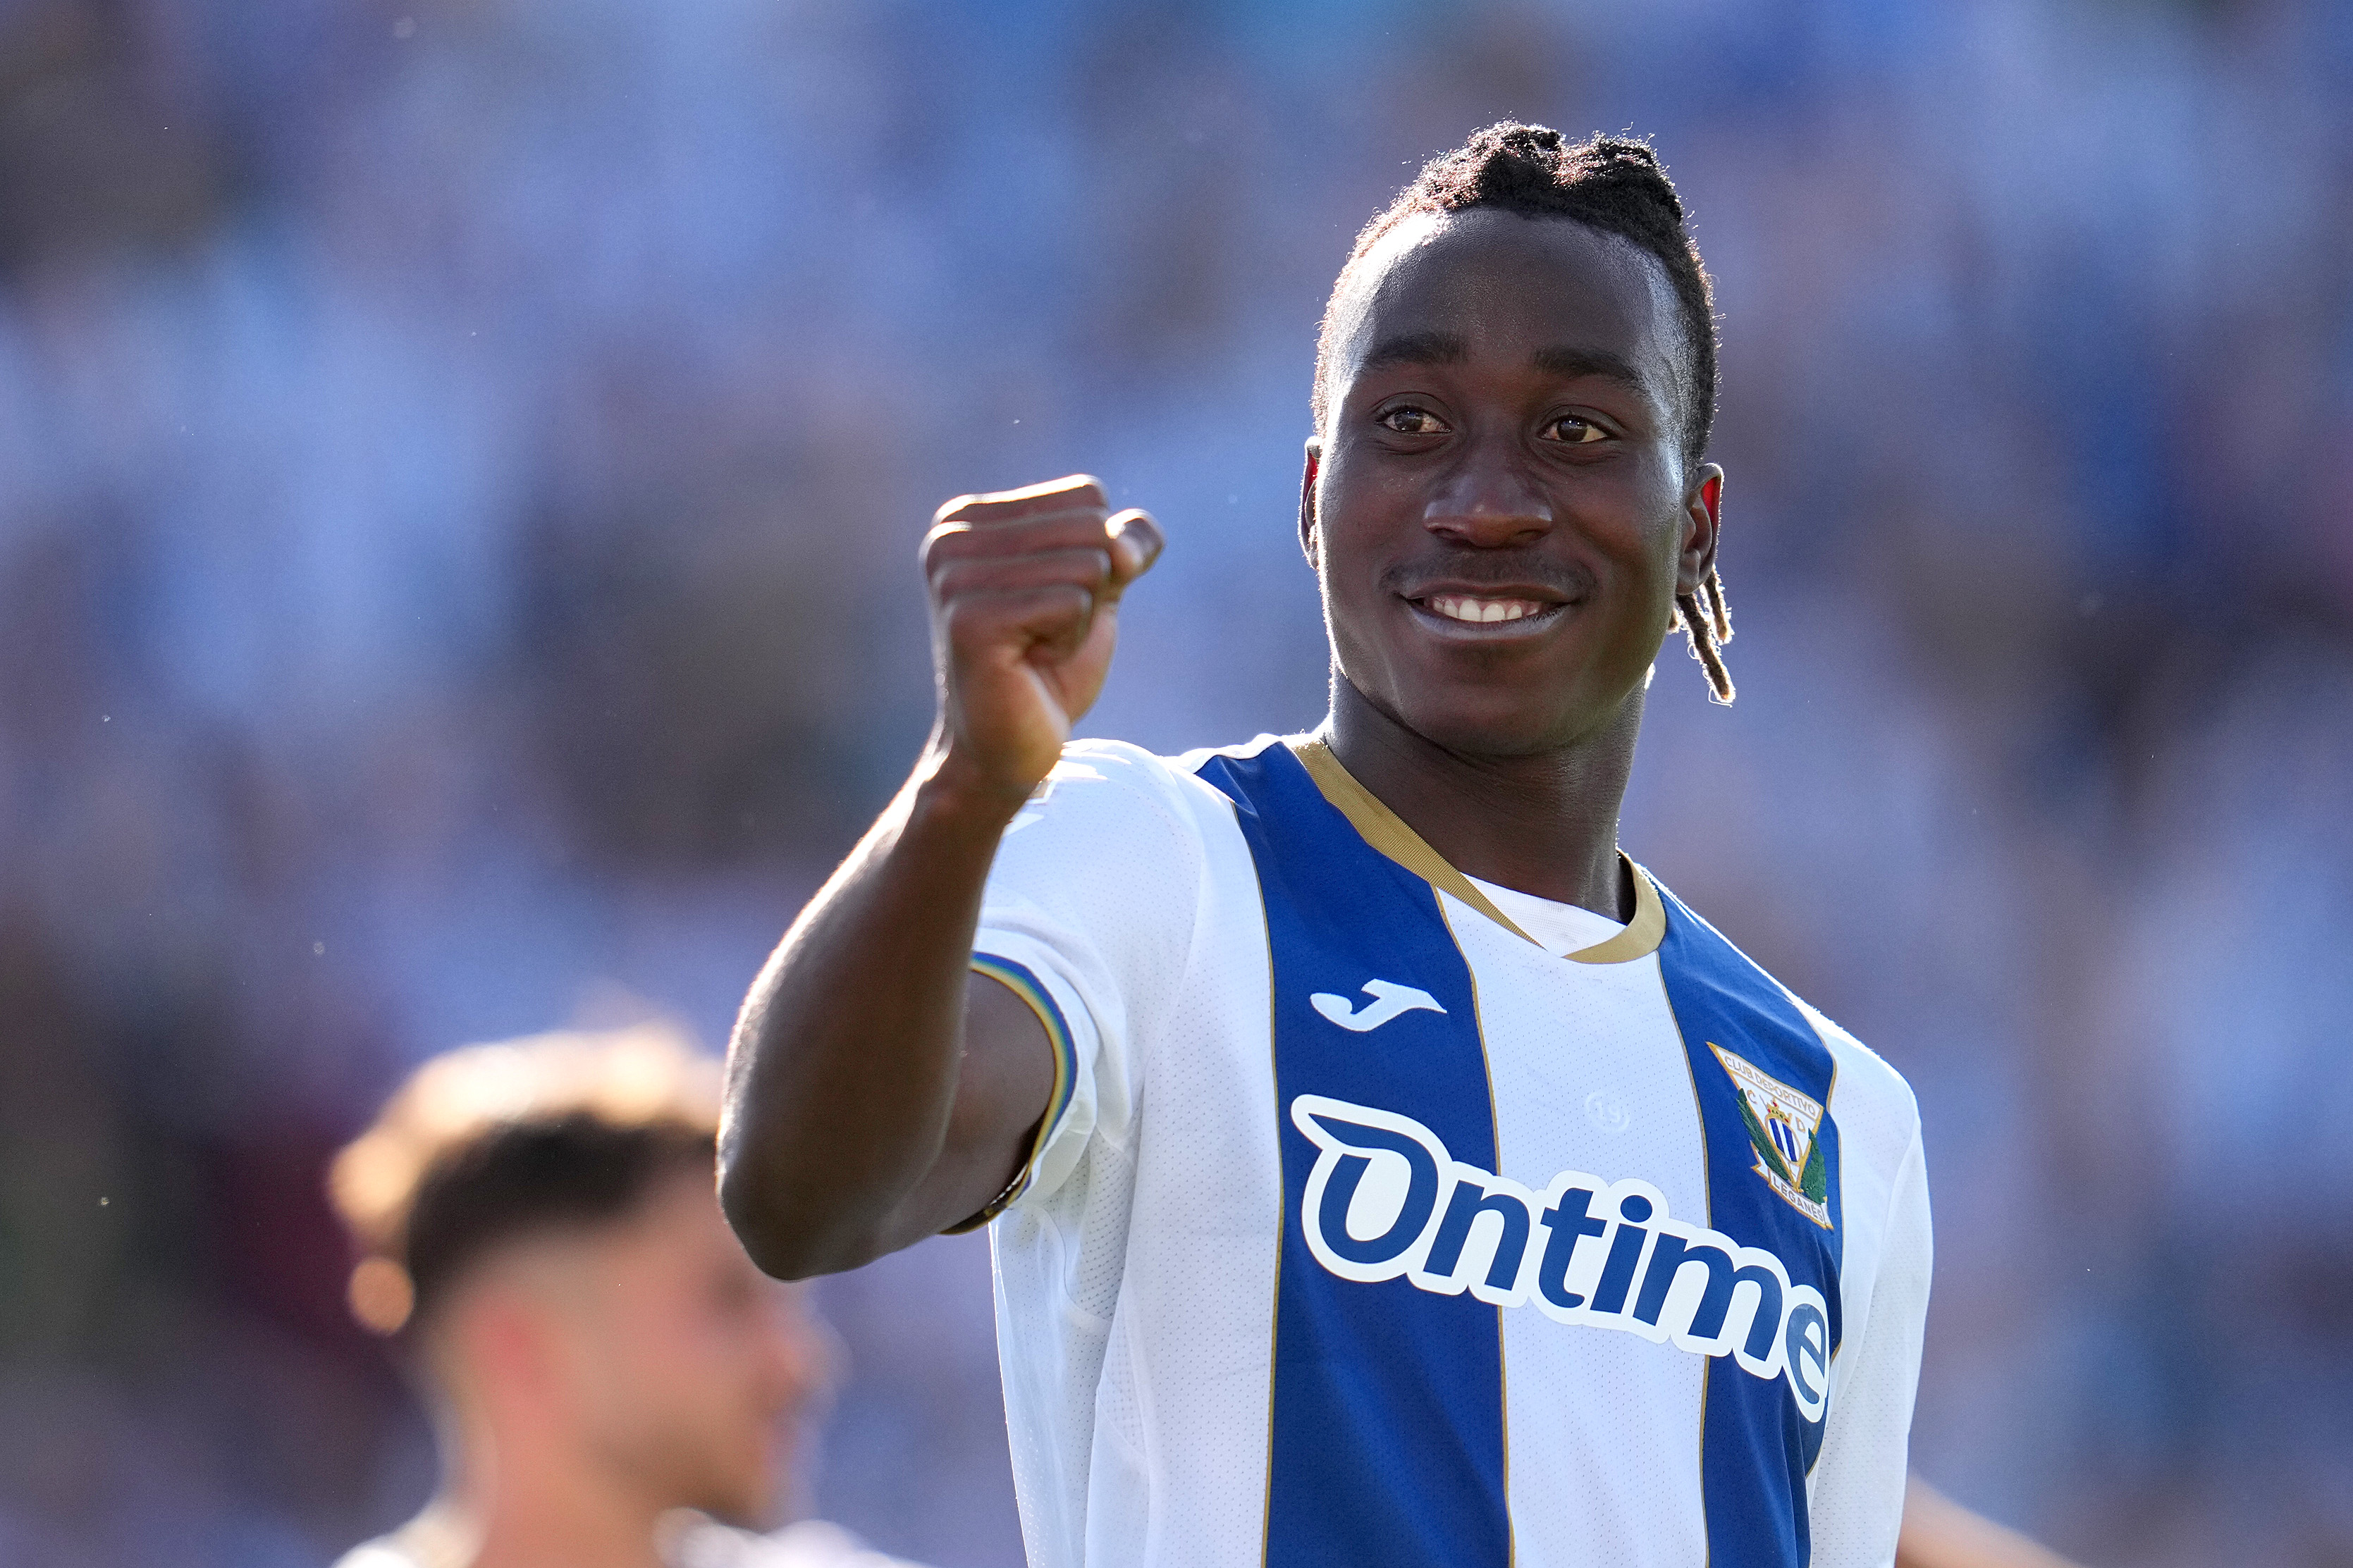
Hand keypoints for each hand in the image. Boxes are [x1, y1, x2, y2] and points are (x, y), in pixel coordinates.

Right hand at [920, 475, 1161, 807]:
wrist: (1006, 750)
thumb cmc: (1046, 667)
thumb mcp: (1098, 589)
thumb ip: (1125, 543)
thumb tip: (1125, 545)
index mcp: (966, 516)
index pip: (1087, 496)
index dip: (1095, 555)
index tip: (1049, 603)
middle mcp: (948, 536)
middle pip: (1090, 526)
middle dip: (1090, 589)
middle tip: (1044, 633)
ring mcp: (954, 577)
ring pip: (1087, 565)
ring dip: (1078, 620)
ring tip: (1033, 649)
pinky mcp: (970, 620)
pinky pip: (1071, 602)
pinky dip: (1069, 640)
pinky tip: (1028, 664)